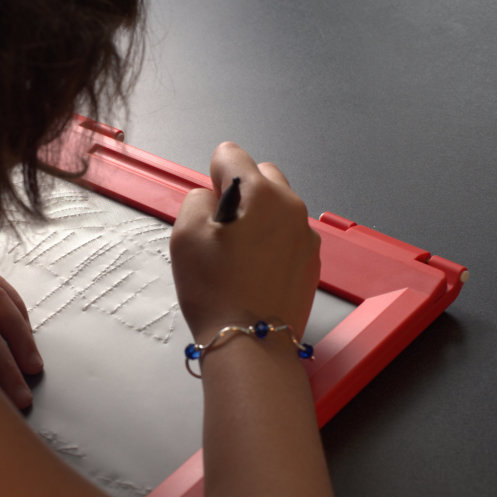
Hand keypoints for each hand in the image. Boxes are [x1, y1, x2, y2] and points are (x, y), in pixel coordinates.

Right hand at [170, 142, 320, 343]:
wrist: (251, 342)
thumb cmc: (214, 289)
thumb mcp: (184, 235)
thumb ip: (196, 200)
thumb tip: (212, 198)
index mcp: (258, 192)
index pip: (230, 154)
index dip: (212, 175)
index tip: (209, 207)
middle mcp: (290, 205)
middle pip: (262, 175)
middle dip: (241, 191)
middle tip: (222, 230)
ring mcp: (306, 234)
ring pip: (278, 206)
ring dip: (259, 216)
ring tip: (240, 253)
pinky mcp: (312, 260)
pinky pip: (289, 235)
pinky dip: (273, 242)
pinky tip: (256, 271)